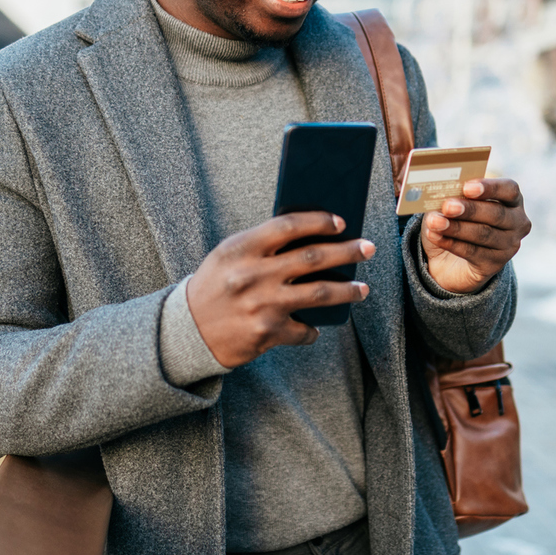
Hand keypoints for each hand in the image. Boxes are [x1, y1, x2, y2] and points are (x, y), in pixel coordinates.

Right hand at [185, 212, 374, 368]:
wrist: (187, 331)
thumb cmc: (215, 286)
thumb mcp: (229, 256)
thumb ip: (262, 244)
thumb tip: (313, 237)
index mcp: (241, 248)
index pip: (288, 226)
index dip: (318, 221)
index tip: (340, 222)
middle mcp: (253, 275)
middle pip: (313, 258)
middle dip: (347, 251)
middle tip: (368, 248)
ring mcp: (262, 305)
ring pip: (319, 294)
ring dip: (347, 290)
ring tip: (363, 288)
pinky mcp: (267, 333)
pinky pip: (303, 330)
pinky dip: (312, 328)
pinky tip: (315, 326)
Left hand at [420, 178, 531, 294]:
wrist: (450, 260)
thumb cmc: (457, 221)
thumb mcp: (455, 205)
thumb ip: (453, 196)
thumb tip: (440, 194)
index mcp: (512, 200)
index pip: (509, 190)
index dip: (490, 188)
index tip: (467, 188)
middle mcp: (517, 222)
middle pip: (496, 213)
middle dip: (470, 209)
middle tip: (447, 206)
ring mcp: (509, 245)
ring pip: (483, 234)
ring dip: (456, 227)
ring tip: (435, 222)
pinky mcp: (495, 264)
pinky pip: (472, 252)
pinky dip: (451, 243)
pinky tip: (435, 235)